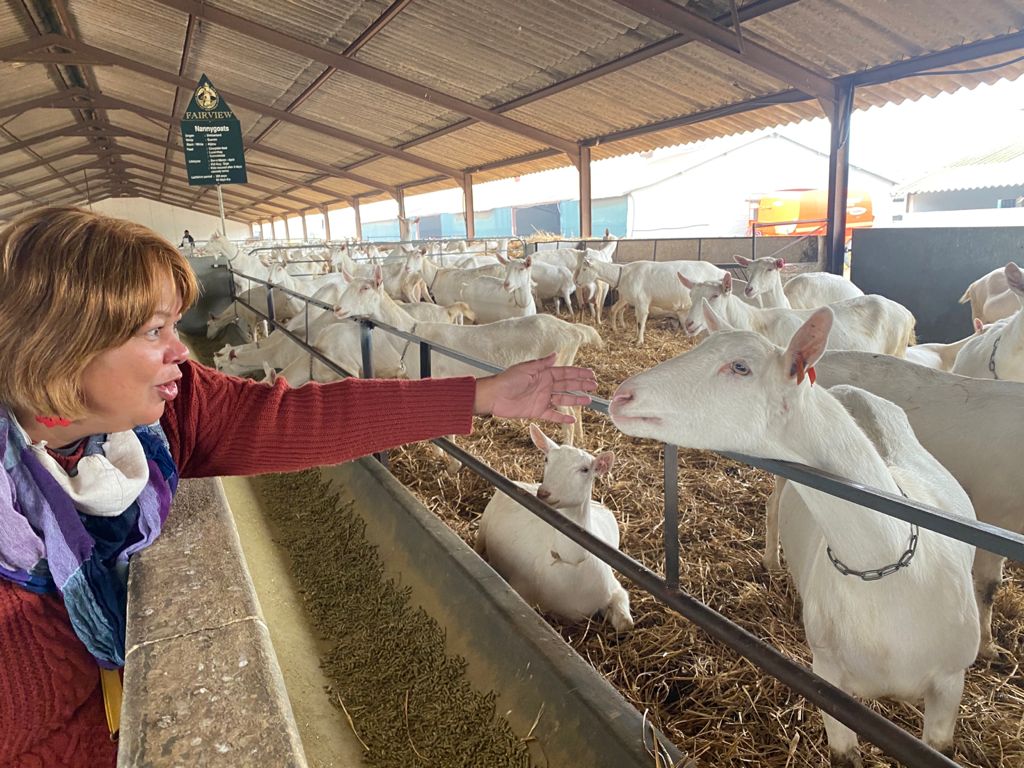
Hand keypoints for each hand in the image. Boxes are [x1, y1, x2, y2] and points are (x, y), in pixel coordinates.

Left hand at [474, 353, 596, 423]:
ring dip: (576, 400)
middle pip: (567, 385)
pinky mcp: (537, 411)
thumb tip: (556, 354)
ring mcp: (542, 399)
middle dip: (581, 385)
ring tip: (588, 400)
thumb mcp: (526, 369)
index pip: (565, 373)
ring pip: (563, 399)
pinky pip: (553, 415)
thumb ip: (542, 364)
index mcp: (544, 374)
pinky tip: (572, 419)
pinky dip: (562, 417)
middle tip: (594, 386)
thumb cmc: (507, 380)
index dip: (579, 373)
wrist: (494, 396)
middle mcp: (545, 386)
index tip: (591, 374)